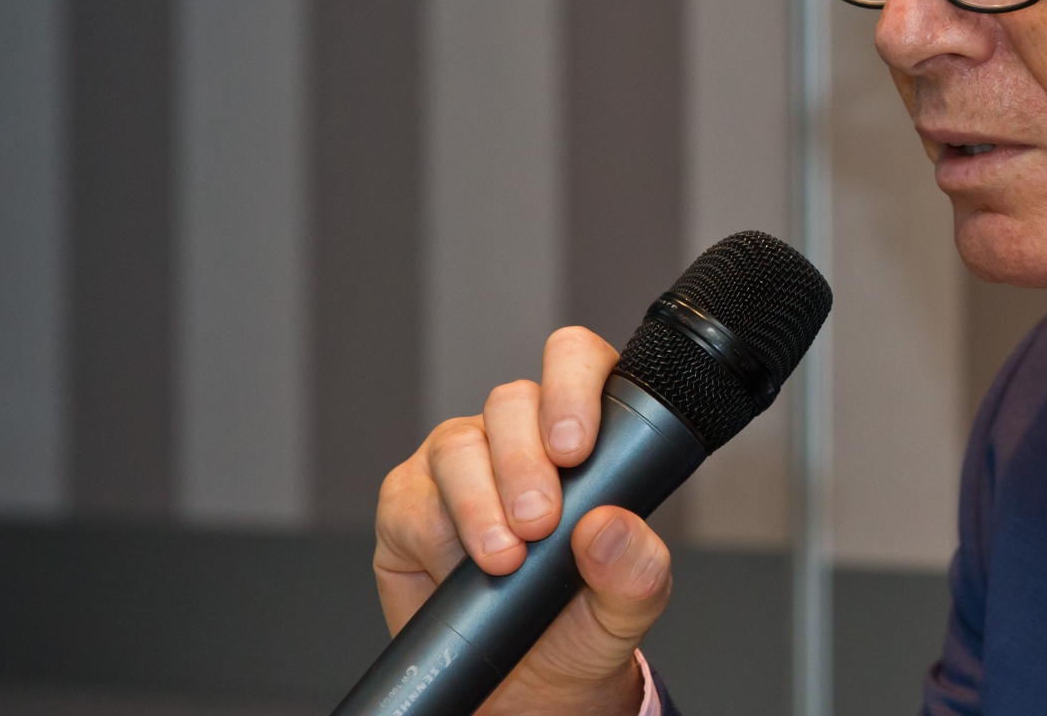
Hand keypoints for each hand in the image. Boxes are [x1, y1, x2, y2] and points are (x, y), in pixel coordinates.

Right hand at [374, 327, 670, 714]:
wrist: (528, 690)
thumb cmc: (581, 625)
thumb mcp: (627, 606)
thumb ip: (636, 568)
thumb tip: (610, 527)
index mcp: (583, 432)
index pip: (577, 364)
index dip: (574, 384)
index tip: (577, 446)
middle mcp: (519, 436)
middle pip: (513, 402)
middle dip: (526, 460)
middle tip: (541, 522)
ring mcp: (461, 464)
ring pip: (459, 445)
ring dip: (482, 501)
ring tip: (506, 558)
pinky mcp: (410, 505)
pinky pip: (412, 499)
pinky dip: (438, 534)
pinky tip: (461, 569)